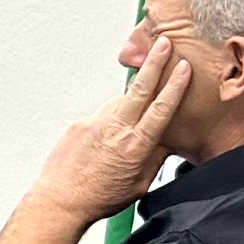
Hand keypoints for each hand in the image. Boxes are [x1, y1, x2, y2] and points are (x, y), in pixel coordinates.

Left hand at [27, 37, 194, 223]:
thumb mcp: (139, 184)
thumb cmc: (100, 198)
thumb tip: (168, 141)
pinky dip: (109, 118)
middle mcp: (115, 129)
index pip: (161, 108)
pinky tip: (108, 136)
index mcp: (135, 146)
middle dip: (155, 62)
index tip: (184, 67)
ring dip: (130, 100)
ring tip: (134, 115)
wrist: (60, 201)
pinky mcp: (79, 124)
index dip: (175, 86)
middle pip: (140, 88)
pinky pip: (101, 114)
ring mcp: (95, 123)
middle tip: (164, 42)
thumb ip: (155, 158)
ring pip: (119, 101)